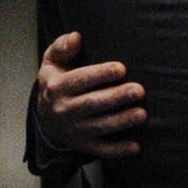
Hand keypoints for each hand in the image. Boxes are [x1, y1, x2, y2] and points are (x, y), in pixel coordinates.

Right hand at [37, 31, 145, 158]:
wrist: (44, 117)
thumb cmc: (57, 81)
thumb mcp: (52, 62)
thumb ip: (62, 47)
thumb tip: (77, 36)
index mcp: (56, 87)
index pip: (78, 79)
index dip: (99, 74)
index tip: (122, 68)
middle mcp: (62, 109)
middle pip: (91, 103)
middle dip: (115, 97)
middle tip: (139, 90)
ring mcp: (72, 129)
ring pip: (98, 126)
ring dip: (121, 122)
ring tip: (142, 114)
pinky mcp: (82, 145)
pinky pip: (100, 149)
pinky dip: (117, 150)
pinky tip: (136, 147)